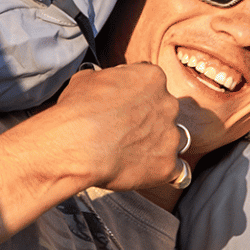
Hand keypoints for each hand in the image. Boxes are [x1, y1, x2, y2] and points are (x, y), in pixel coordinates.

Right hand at [35, 62, 184, 190]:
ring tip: (128, 154)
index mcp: (153, 78)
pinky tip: (141, 172)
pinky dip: (159, 171)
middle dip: (148, 121)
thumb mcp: (87, 79)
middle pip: (164, 112)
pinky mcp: (168, 165)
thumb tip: (103, 83)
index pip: (153, 84)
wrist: (76, 144)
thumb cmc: (78, 110)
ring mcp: (171, 136)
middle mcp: (168, 104)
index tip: (124, 106)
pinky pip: (173, 170)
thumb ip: (106, 80)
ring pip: (170, 141)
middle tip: (124, 132)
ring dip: (155, 146)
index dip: (136, 97)